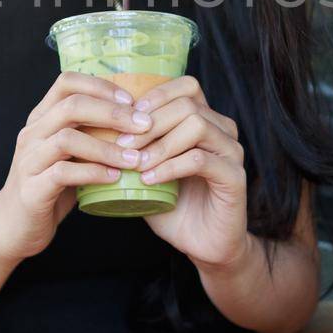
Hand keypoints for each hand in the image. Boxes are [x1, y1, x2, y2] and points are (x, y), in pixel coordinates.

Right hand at [0, 74, 144, 262]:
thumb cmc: (49, 187)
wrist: (13, 227)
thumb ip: (88, 134)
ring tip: (135, 158)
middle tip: (144, 125)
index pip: (67, 82)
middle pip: (72, 106)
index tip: (131, 100)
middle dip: (113, 113)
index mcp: (41, 119)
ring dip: (107, 147)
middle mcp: (32, 134)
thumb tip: (134, 119)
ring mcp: (29, 161)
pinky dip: (93, 172)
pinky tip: (114, 178)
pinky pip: (63, 173)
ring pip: (68, 138)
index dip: (101, 86)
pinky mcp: (32, 189)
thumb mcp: (67, 154)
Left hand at [112, 75, 249, 267]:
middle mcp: (223, 130)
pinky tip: (149, 180)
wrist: (203, 245)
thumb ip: (135, 148)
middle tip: (122, 145)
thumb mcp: (149, 170)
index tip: (125, 118)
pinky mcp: (234, 177)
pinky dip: (169, 167)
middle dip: (149, 122)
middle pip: (187, 103)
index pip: (186, 87)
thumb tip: (98, 127)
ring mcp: (232, 152)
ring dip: (159, 144)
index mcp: (206, 121)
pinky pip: (200, 159)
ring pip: (196, 125)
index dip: (155, 96)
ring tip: (136, 164)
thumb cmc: (175, 206)